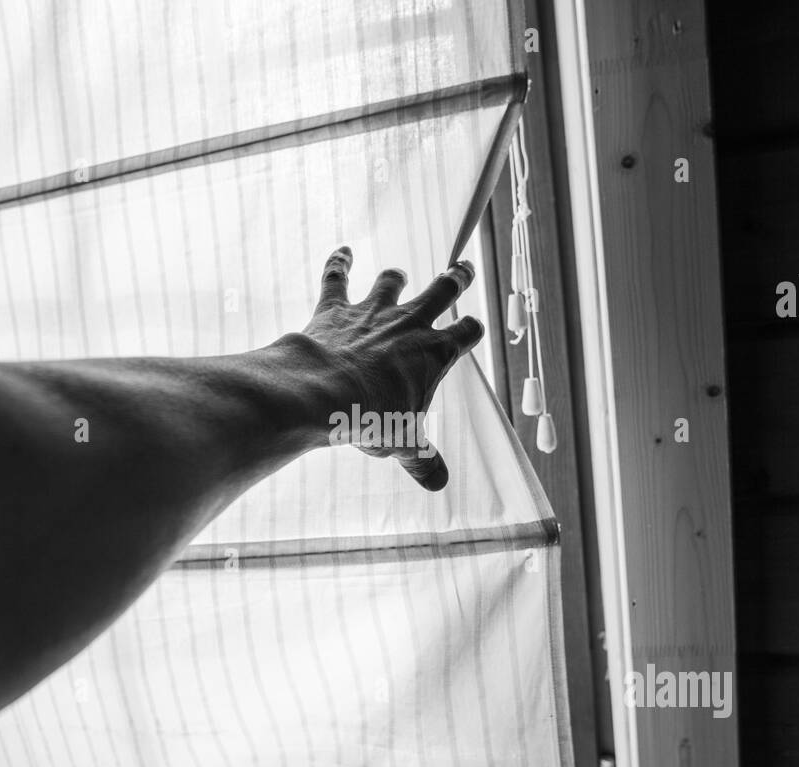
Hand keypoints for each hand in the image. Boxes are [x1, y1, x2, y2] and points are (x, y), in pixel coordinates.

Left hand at [301, 245, 484, 490]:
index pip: (467, 334)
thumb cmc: (371, 418)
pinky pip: (338, 277)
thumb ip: (422, 460)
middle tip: (463, 269)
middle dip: (455, 279)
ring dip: (396, 277)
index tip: (474, 328)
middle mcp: (409, 324)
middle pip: (442, 290)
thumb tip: (439, 483)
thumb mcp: (403, 443)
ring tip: (399, 273)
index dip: (472, 330)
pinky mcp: (337, 308)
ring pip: (392, 282)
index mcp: (435, 354)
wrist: (324, 393)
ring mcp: (373, 312)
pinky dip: (339, 263)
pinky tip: (341, 251)